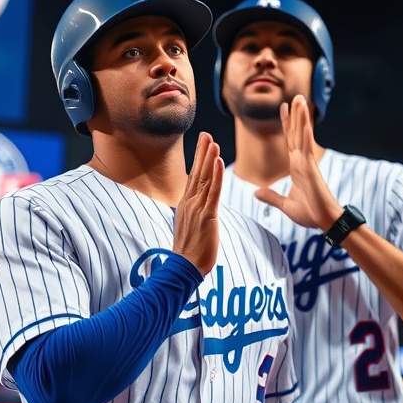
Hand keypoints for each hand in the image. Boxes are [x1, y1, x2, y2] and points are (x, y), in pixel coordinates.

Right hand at [174, 131, 223, 274]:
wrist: (184, 268)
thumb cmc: (189, 252)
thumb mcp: (192, 227)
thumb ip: (196, 214)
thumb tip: (201, 210)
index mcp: (186, 205)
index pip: (194, 177)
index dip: (199, 159)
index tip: (203, 144)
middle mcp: (189, 203)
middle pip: (197, 172)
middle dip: (202, 152)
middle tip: (206, 134)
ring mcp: (197, 208)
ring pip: (205, 178)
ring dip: (209, 158)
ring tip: (212, 141)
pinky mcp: (207, 215)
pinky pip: (213, 192)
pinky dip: (216, 175)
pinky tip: (218, 161)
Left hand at [254, 95, 341, 230]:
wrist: (324, 222)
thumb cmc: (310, 214)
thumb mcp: (285, 205)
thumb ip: (271, 197)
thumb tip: (256, 192)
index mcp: (297, 167)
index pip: (290, 141)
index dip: (287, 125)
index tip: (284, 109)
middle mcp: (302, 161)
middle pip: (296, 133)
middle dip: (295, 115)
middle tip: (294, 97)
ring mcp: (307, 162)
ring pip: (302, 134)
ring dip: (301, 116)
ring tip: (300, 98)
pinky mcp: (310, 166)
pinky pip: (306, 143)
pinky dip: (304, 129)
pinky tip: (304, 117)